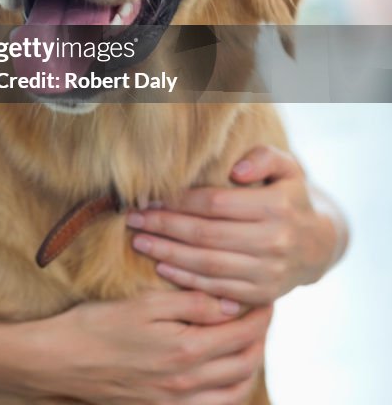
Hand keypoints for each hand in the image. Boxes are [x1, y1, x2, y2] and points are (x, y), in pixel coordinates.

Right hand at [25, 291, 270, 404]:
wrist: (61, 362)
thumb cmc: (98, 325)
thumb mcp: (144, 303)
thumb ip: (191, 303)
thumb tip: (230, 303)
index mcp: (186, 351)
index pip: (242, 334)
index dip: (259, 315)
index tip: (266, 297)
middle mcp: (188, 384)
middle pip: (245, 364)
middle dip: (260, 338)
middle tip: (262, 315)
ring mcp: (176, 403)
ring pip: (234, 392)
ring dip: (250, 366)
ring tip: (249, 342)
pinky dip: (229, 391)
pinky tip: (224, 374)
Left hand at [127, 145, 347, 305]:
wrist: (318, 244)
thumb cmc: (290, 196)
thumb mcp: (287, 167)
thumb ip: (263, 157)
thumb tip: (236, 169)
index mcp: (277, 206)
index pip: (216, 203)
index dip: (179, 201)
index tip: (149, 197)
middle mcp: (274, 241)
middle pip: (206, 235)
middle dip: (164, 227)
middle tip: (132, 219)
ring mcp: (269, 272)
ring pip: (209, 265)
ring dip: (169, 254)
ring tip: (140, 241)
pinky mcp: (263, 294)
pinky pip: (218, 288)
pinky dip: (187, 280)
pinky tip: (162, 267)